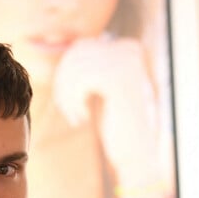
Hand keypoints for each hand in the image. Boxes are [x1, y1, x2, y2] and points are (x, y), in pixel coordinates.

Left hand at [53, 36, 159, 189]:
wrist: (136, 153)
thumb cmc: (118, 123)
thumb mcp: (104, 88)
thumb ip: (94, 63)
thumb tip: (73, 44)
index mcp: (128, 47)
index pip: (81, 47)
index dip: (65, 73)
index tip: (68, 98)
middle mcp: (130, 49)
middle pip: (74, 56)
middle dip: (63, 84)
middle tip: (67, 108)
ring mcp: (126, 62)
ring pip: (73, 69)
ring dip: (66, 96)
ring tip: (74, 115)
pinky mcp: (118, 80)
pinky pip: (79, 81)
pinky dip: (72, 102)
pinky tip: (80, 119)